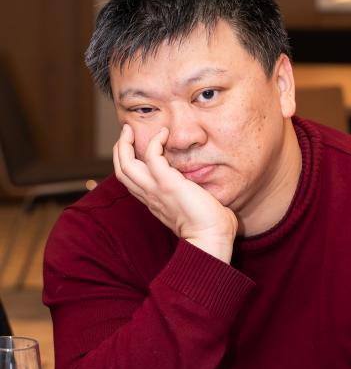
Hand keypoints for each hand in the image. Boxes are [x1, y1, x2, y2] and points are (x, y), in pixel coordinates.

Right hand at [113, 124, 236, 261]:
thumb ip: (195, 194)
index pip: (132, 181)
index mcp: (155, 202)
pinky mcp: (167, 184)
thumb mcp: (196, 206)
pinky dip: (154, 142)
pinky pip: (151, 157)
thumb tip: (205, 186)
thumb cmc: (212, 228)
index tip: (134, 146)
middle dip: (120, 149)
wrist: (212, 239)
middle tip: (126, 131)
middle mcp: (150, 196)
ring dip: (125, 143)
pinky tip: (164, 134)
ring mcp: (156, 190)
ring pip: (125, 165)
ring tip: (130, 129)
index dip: (128, 162)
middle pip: (122, 171)